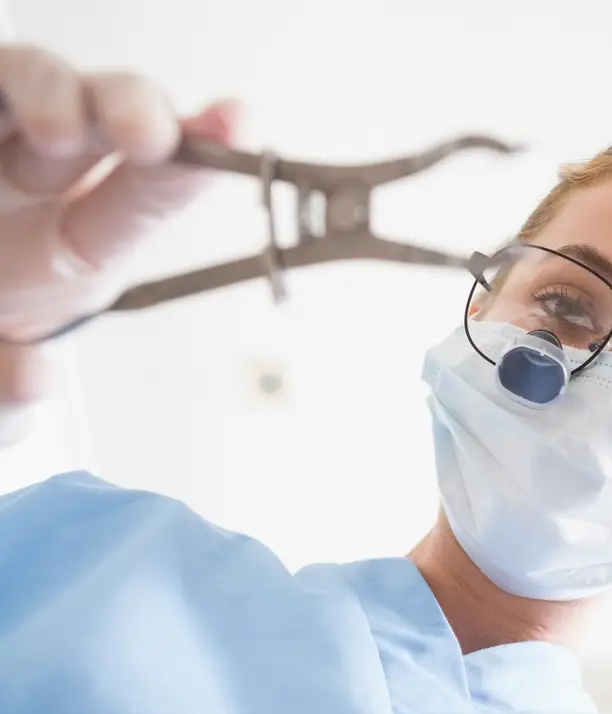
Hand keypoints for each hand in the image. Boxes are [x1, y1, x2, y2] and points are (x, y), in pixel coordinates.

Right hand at [0, 43, 240, 438]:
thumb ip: (8, 374)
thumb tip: (29, 384)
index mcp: (83, 235)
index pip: (152, 191)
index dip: (200, 157)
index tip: (238, 126)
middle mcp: (50, 169)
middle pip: (117, 112)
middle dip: (141, 113)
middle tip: (149, 137)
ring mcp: (7, 131)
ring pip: (46, 80)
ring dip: (63, 95)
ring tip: (59, 133)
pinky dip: (11, 86)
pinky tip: (16, 111)